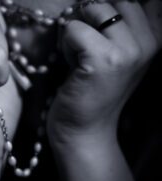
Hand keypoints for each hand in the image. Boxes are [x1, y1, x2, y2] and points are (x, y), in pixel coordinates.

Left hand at [47, 1, 157, 142]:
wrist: (85, 129)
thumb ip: (120, 28)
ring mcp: (127, 52)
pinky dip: (66, 43)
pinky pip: (74, 29)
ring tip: (78, 53)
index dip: (112, 7)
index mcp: (155, 40)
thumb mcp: (115, 56)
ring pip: (95, 8)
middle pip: (116, 0)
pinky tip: (71, 63)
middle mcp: (147, 43)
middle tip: (84, 43)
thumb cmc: (94, 90)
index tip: (98, 26)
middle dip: (91, 14)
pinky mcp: (102, 60)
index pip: (141, 1)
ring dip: (77, 28)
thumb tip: (99, 2)